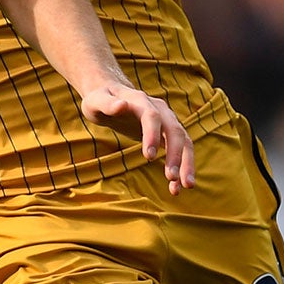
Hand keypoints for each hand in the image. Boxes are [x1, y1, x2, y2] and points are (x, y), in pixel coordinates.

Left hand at [79, 79, 193, 193]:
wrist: (113, 95)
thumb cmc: (100, 100)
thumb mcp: (96, 101)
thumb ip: (107, 105)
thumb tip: (121, 105)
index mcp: (141, 101)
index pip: (152, 116)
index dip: (152, 135)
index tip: (149, 157)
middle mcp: (160, 110)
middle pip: (174, 130)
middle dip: (175, 154)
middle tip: (171, 177)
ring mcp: (167, 121)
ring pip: (184, 141)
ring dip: (186, 163)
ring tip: (186, 186)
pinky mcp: (168, 134)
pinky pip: (180, 150)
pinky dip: (181, 168)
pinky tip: (176, 188)